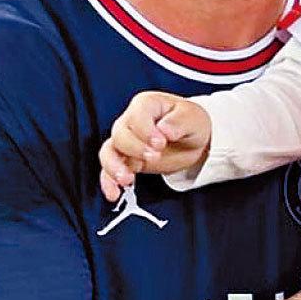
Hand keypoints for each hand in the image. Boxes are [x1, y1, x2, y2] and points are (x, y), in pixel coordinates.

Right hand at [98, 91, 212, 202]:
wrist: (191, 140)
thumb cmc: (189, 123)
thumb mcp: (192, 118)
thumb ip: (178, 122)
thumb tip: (165, 130)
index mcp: (146, 105)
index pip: (136, 115)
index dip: (146, 131)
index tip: (161, 142)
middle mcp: (131, 121)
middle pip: (120, 134)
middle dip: (135, 149)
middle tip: (155, 156)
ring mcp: (126, 142)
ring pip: (108, 152)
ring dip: (114, 167)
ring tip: (127, 179)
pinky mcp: (126, 161)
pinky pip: (109, 171)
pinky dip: (109, 182)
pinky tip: (114, 194)